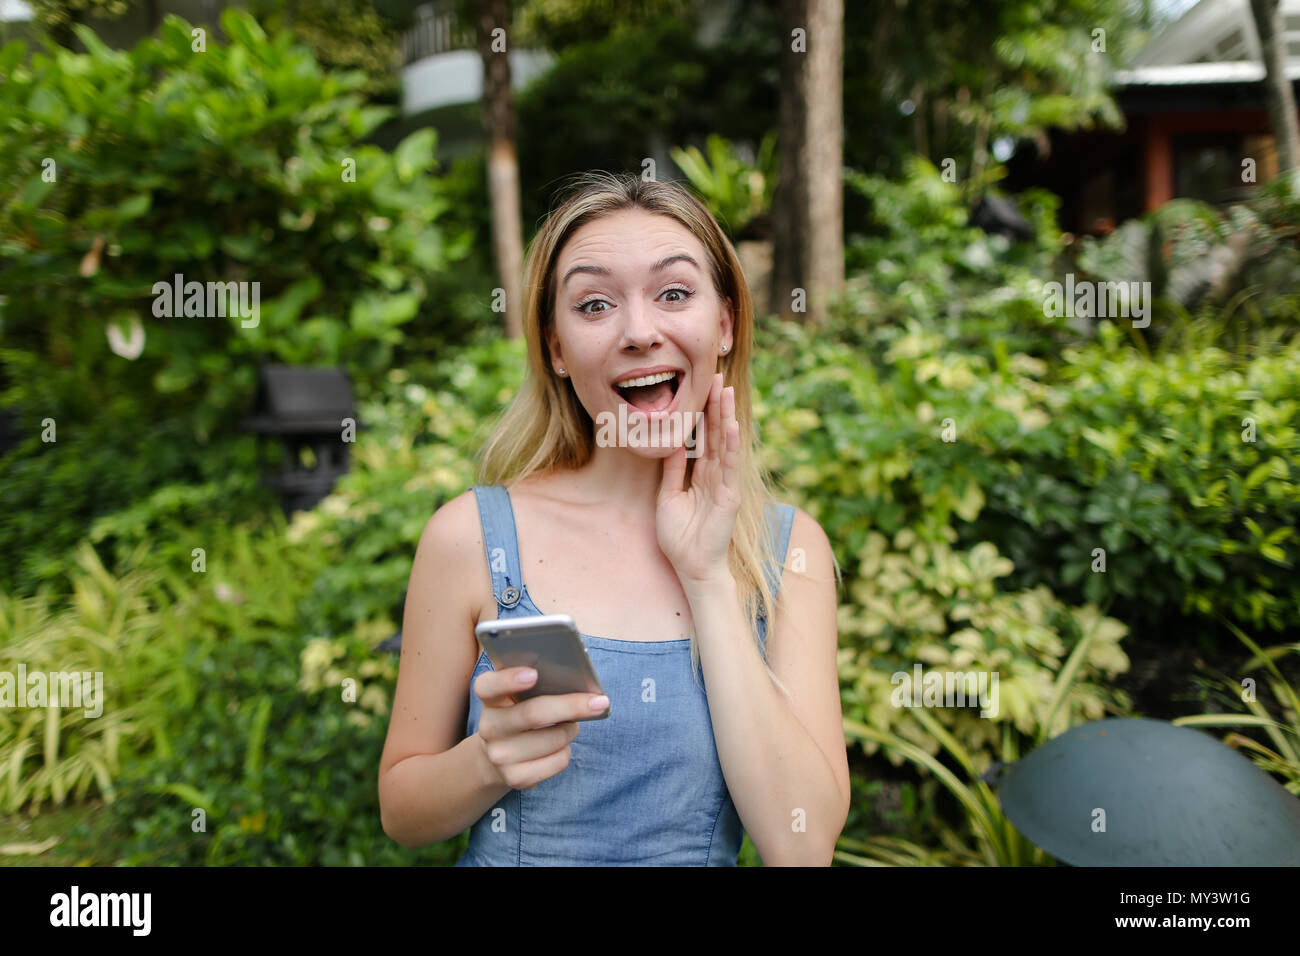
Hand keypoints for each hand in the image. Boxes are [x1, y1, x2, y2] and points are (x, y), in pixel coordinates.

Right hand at [473, 666, 607, 789]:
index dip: (509, 679)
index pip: (488, 686)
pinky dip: (567, 750)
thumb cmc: (521, 714)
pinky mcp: (515, 777)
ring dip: (571, 729)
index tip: (534, 674)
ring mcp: (499, 755)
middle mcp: (489, 727)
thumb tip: (577, 684)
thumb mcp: (520, 696)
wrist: (499, 756)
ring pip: (554, 738)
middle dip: (571, 706)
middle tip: (600, 702)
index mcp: (490, 698)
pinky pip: (558, 760)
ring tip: (570, 725)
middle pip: (533, 714)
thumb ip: (539, 684)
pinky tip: (560, 745)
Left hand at [657, 372, 740, 586]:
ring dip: (724, 416)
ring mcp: (724, 484)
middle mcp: (715, 476)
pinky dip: (729, 445)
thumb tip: (671, 444)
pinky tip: (729, 425)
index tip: (700, 388)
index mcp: (700, 476)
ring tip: (725, 390)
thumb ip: (672, 471)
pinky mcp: (729, 496)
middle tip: (716, 376)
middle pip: (714, 434)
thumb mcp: (668, 497)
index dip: (701, 414)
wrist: (692, 567)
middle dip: (715, 405)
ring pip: (723, 444)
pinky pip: (728, 466)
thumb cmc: (680, 538)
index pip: (701, 438)